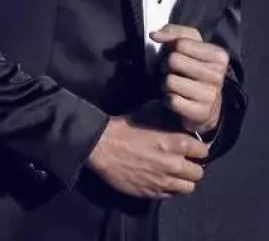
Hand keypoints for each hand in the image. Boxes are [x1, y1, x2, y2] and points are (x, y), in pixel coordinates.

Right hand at [87, 111, 207, 198]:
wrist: (104, 146)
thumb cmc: (128, 126)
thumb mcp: (152, 112)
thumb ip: (172, 119)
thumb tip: (183, 121)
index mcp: (177, 143)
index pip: (203, 151)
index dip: (198, 148)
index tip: (192, 147)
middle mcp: (175, 164)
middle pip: (199, 173)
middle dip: (193, 165)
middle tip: (184, 161)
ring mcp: (164, 181)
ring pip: (188, 188)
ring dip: (184, 179)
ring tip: (175, 173)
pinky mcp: (153, 193)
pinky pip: (171, 195)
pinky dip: (170, 188)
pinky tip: (162, 178)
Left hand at [150, 24, 228, 133]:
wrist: (203, 105)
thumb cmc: (191, 69)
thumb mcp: (188, 45)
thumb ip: (173, 33)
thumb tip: (154, 34)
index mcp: (219, 55)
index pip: (181, 43)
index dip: (172, 48)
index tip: (178, 55)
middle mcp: (218, 75)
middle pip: (174, 60)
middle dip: (167, 66)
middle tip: (174, 72)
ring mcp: (211, 96)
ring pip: (170, 81)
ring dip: (166, 84)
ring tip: (175, 86)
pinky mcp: (201, 113)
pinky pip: (171, 100)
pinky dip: (168, 100)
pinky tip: (177, 100)